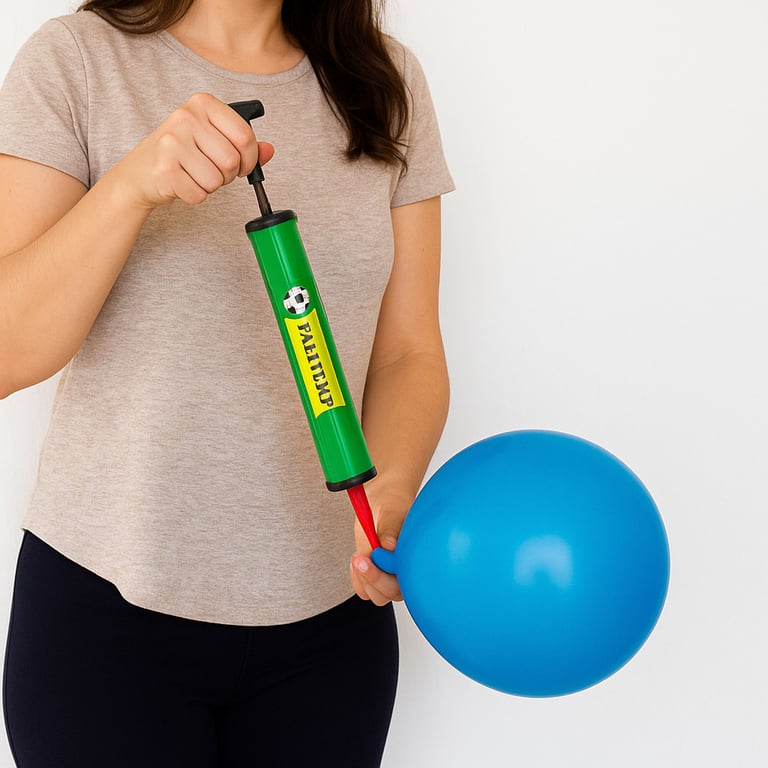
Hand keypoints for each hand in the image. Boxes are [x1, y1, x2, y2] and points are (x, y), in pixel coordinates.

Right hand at [112, 92, 273, 209]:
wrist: (140, 172)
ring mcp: (171, 143)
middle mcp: (185, 117)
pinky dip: (195, 196)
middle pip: (232, 161)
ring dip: (211, 186)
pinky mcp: (163, 171)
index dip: (250, 158)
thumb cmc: (181, 154)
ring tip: (194, 174)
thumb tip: (269, 151)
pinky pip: (199, 194)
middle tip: (211, 170)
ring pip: (217, 180)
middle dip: (228, 175)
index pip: (245, 135)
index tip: (243, 165)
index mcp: (202, 103)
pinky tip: (182, 183)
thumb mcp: (213, 138)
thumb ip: (244, 144)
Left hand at [349, 483, 411, 605]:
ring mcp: (389, 574)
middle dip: (372, 578)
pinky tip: (358, 559)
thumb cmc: (393, 503)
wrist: (383, 499)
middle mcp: (405, 570)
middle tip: (359, 557)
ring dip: (364, 579)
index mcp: (416, 558)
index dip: (385, 574)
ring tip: (358, 556)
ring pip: (376, 595)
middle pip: (389, 593)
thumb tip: (389, 545)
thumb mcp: (392, 511)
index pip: (404, 582)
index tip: (373, 553)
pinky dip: (357, 578)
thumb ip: (390, 528)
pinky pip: (364, 590)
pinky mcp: (375, 573)